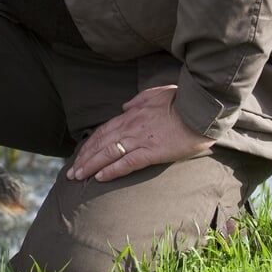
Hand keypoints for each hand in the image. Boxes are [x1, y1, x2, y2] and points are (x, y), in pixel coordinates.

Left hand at [66, 84, 215, 182]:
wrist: (201, 109)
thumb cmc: (182, 101)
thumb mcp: (156, 93)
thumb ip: (138, 100)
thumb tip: (125, 107)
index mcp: (132, 114)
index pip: (103, 131)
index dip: (89, 144)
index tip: (79, 155)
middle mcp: (131, 127)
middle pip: (100, 143)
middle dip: (84, 158)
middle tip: (71, 172)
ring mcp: (140, 139)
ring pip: (108, 153)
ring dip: (91, 166)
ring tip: (78, 177)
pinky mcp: (152, 151)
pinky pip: (127, 162)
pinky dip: (112, 170)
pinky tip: (100, 177)